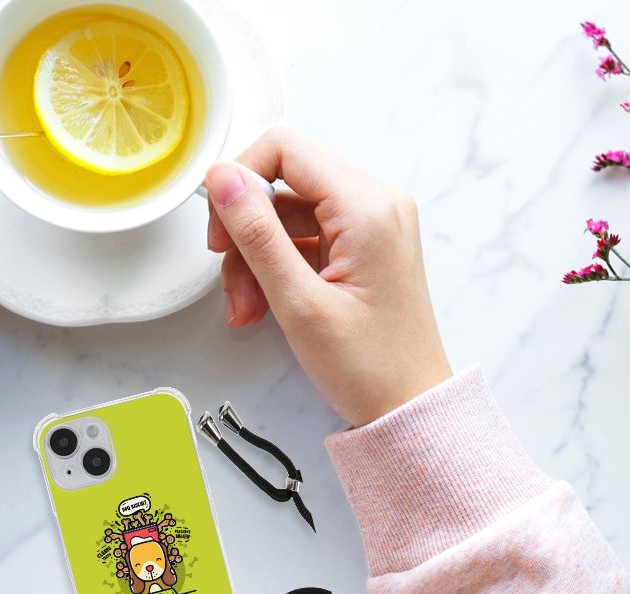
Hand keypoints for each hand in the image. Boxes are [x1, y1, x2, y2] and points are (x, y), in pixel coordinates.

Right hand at [205, 128, 450, 426]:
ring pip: (288, 214)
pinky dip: (277, 267)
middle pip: (284, 182)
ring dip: (256, 257)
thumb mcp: (298, 301)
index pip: (285, 149)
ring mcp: (371, 224)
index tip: (219, 226)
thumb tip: (222, 177)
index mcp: (367, 207)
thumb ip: (256, 233)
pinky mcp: (363, 246)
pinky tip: (264, 306)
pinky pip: (305, 237)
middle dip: (246, 230)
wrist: (409, 408)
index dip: (240, 179)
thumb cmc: (368, 366)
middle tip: (229, 278)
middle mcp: (375, 203)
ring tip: (247, 309)